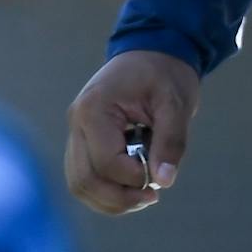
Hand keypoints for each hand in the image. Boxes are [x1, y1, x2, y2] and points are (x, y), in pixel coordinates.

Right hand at [65, 50, 199, 214]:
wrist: (154, 51)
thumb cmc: (165, 73)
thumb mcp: (176, 103)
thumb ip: (171, 141)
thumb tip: (164, 180)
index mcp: (94, 109)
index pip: (106, 162)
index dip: (133, 177)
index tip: (160, 176)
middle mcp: (76, 123)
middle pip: (84, 180)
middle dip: (119, 198)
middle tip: (153, 197)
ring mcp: (75, 133)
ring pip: (80, 184)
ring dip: (111, 200)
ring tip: (145, 196)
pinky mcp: (83, 141)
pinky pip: (86, 176)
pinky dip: (107, 191)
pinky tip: (134, 189)